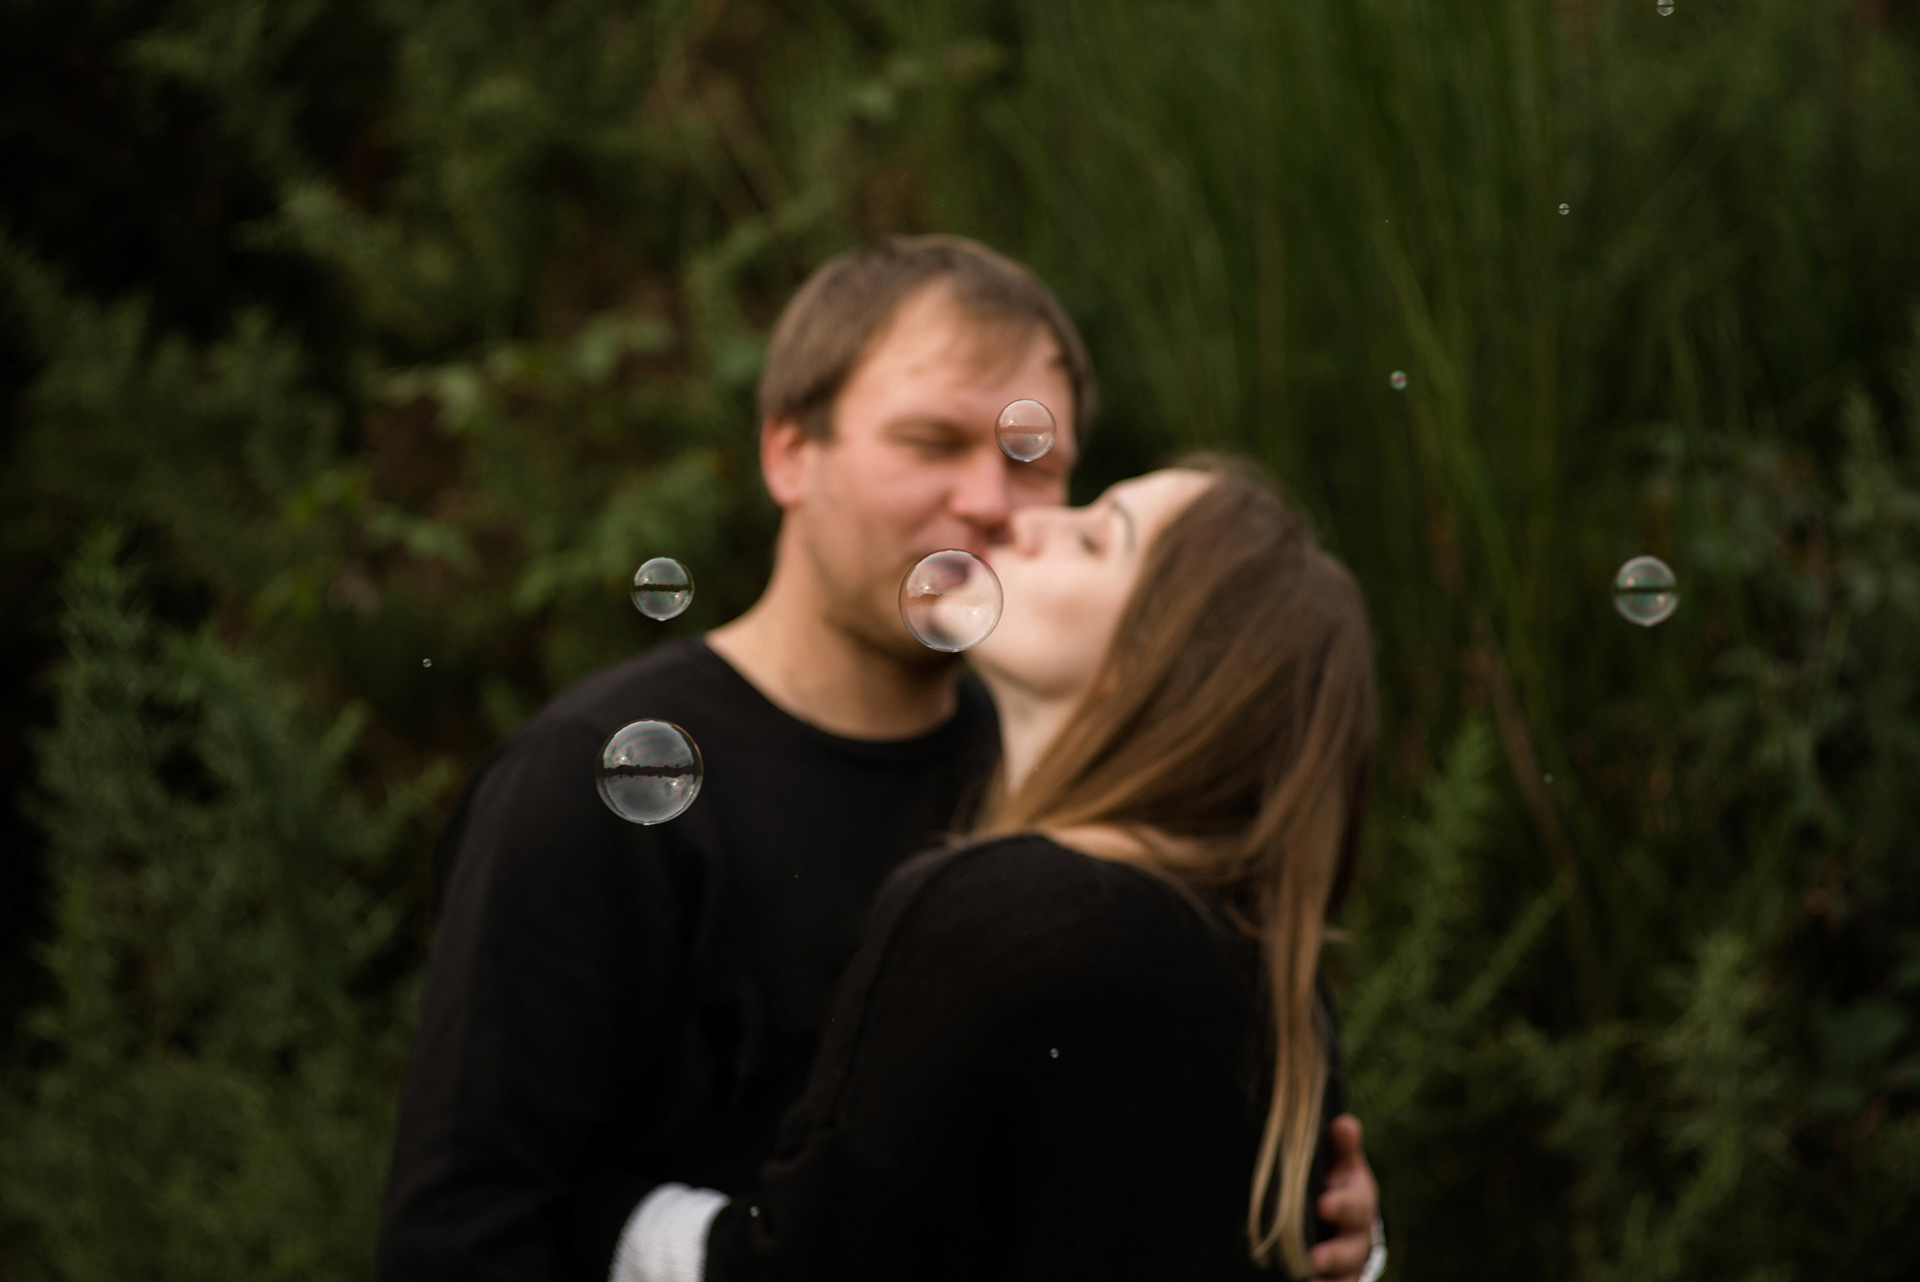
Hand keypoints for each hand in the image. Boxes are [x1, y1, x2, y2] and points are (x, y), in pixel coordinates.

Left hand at [1309, 1114, 1381, 1280]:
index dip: (1341, 1205)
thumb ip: (1341, 1147)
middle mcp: (1358, 1235)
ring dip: (1331, 1279)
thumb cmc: (1337, 1181)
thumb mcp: (1341, 1162)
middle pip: (1352, 1248)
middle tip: (1314, 1258)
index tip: (1322, 1204)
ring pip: (1347, 1275)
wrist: (1346, 1217)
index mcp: (1359, 1200)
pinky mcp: (1341, 1277)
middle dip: (1334, 1254)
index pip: (1355, 1204)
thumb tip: (1344, 1123)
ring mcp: (1350, 1261)